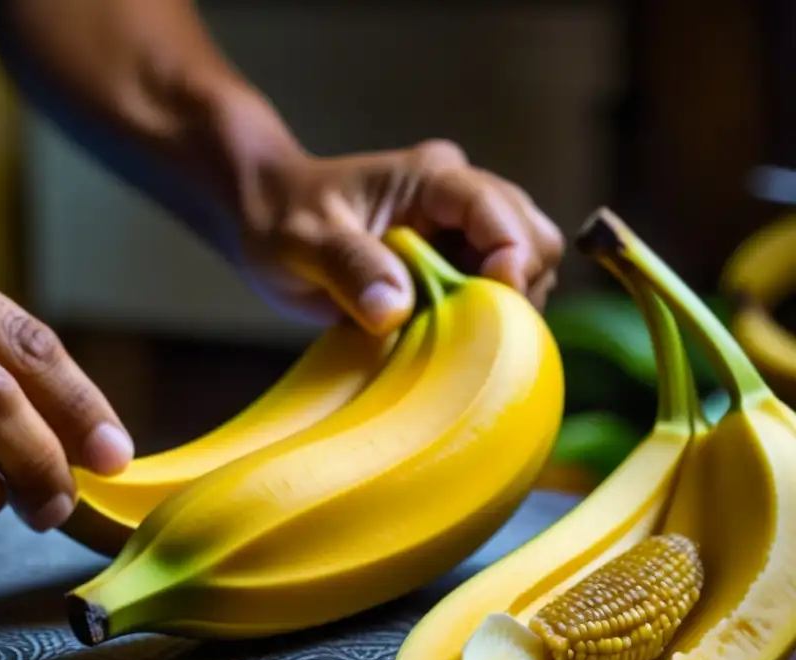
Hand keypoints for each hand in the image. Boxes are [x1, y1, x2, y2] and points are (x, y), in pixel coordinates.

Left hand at [237, 140, 564, 334]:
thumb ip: (349, 266)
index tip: (494, 307)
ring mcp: (463, 232)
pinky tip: (453, 341)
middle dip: (518, 288)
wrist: (268, 219)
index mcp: (431, 178)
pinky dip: (489, 321)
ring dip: (505, 309)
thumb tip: (393, 310)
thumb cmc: (281, 219)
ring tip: (456, 338)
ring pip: (527, 269)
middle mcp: (460, 198)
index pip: (496, 209)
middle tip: (475, 333)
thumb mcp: (302, 242)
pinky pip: (498, 295)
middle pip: (533, 239)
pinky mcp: (458, 264)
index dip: (510, 258)